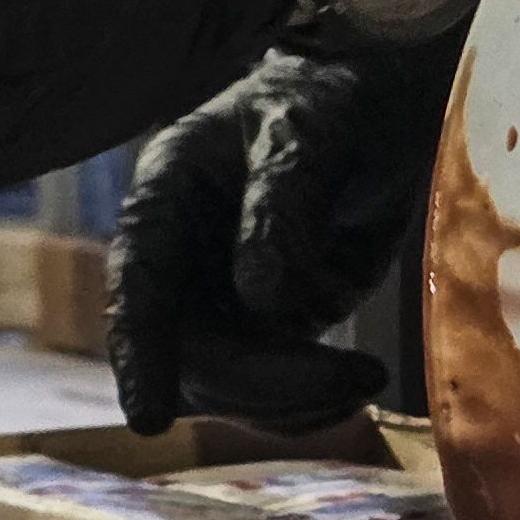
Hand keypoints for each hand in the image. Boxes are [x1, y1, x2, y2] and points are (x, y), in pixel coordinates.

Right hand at [106, 41, 457, 437]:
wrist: (382, 103)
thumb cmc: (330, 99)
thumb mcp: (305, 134)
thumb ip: (281, 207)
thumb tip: (263, 300)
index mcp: (165, 202)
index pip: (137, 288)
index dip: (138, 354)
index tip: (148, 420)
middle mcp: (182, 263)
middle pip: (190, 357)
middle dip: (262, 383)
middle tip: (352, 376)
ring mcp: (225, 303)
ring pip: (230, 390)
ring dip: (293, 403)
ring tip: (365, 374)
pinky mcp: (275, 330)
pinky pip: (275, 393)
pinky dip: (313, 404)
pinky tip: (359, 379)